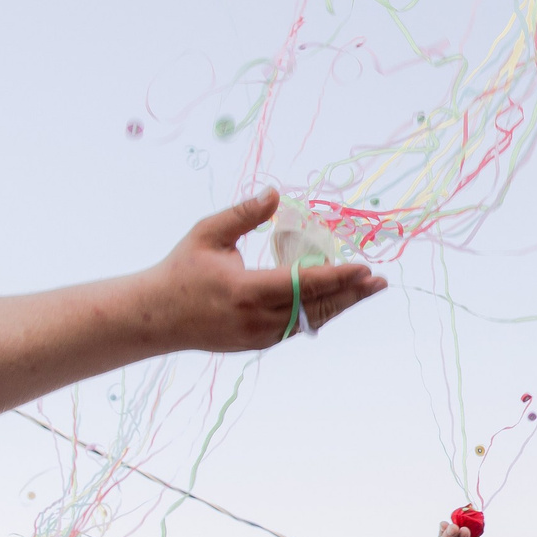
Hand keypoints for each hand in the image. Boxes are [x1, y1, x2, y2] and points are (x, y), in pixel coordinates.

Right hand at [137, 191, 387, 350]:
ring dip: (341, 305)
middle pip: (317, 306)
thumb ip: (242, 215)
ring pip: (310, 320)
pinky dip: (318, 313)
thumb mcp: (207, 234)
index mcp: (246, 291)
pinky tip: (337, 301)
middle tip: (381, 282)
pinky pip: (296, 327)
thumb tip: (275, 193)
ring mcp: (259, 336)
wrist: (155, 317)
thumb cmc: (181, 270)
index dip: (338, 276)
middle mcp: (257, 319)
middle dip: (352, 293)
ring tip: (367, 290)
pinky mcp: (258, 344)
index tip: (364, 268)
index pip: (304, 284)